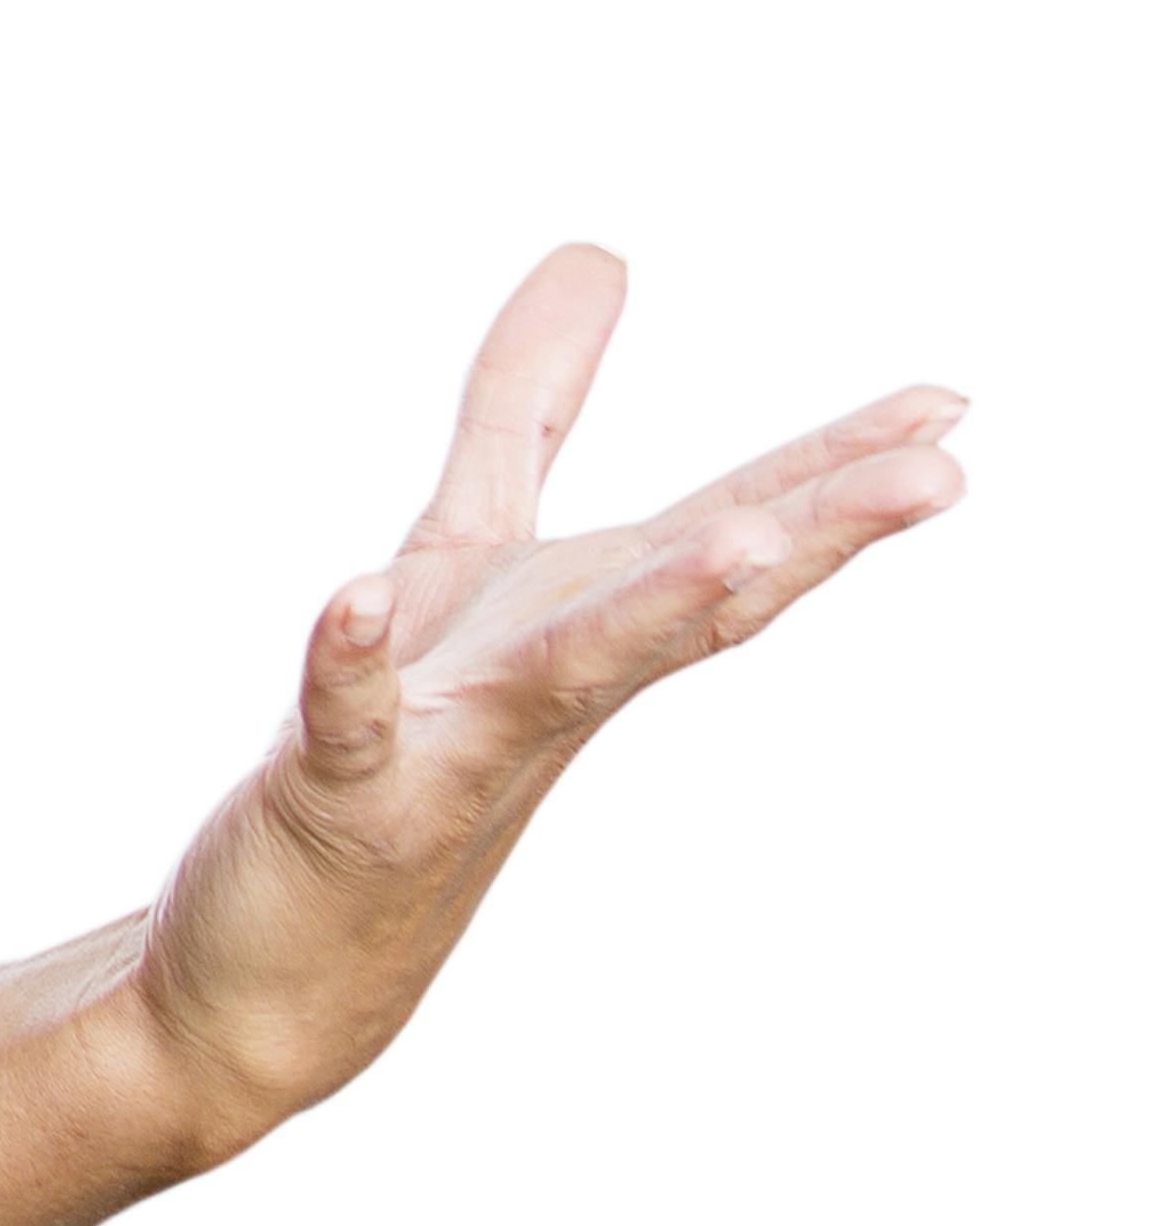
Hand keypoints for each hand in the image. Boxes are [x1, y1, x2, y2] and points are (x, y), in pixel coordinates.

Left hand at [122, 243, 966, 1163]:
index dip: (830, 468)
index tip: (948, 403)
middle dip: (808, 529)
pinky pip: (350, 717)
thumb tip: (600, 255)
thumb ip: (525, 407)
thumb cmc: (399, 743)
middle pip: (692, 599)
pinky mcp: (337, 796)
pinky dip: (354, 656)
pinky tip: (355, 597)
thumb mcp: (462, 550)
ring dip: (651, 607)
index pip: (728, 536)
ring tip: (742, 541)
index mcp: (583, 626)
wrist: (278, 969)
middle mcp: (544, 689)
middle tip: (941, 468)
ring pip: (565, 671)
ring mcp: (451, 749)